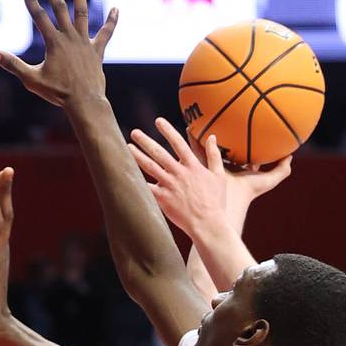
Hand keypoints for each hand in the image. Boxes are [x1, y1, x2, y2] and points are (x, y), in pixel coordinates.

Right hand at [0, 0, 116, 108]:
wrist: (85, 103)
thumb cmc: (58, 93)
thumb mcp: (31, 79)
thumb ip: (12, 64)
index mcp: (54, 43)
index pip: (39, 17)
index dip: (31, 2)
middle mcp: (70, 38)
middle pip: (60, 9)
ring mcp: (85, 43)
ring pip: (82, 13)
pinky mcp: (97, 51)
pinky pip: (106, 33)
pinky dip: (111, 21)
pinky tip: (116, 9)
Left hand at [128, 118, 291, 238]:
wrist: (208, 224)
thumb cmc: (215, 202)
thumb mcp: (219, 176)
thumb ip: (214, 155)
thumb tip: (213, 137)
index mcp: (193, 166)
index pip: (178, 143)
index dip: (168, 130)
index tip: (158, 121)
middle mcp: (179, 173)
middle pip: (159, 153)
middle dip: (146, 141)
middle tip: (135, 132)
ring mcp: (170, 185)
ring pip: (150, 167)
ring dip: (137, 156)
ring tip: (127, 147)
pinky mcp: (162, 199)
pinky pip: (147, 187)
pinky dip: (137, 181)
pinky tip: (127, 174)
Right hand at [183, 130, 292, 207]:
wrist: (230, 202)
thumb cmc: (248, 192)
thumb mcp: (268, 180)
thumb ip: (281, 169)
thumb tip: (290, 155)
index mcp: (239, 170)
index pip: (243, 154)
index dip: (246, 143)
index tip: (246, 129)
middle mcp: (226, 167)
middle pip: (225, 148)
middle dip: (225, 137)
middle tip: (224, 121)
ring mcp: (213, 167)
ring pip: (208, 147)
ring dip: (205, 134)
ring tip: (202, 119)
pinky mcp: (202, 166)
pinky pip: (196, 149)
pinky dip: (193, 138)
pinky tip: (191, 126)